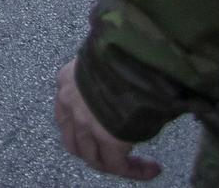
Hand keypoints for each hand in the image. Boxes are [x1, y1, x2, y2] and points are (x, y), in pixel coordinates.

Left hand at [54, 60, 161, 179]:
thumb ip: (109, 77)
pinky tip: (151, 170)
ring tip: (140, 167)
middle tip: (117, 156)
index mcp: (67, 79)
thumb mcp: (108, 60)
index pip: (67, 112)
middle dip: (94, 152)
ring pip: (92, 157)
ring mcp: (84, 122)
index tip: (104, 132)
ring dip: (113, 165)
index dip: (83, 127)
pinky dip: (134, 171)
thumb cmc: (127, 48)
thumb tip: (128, 84)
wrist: (133, 53)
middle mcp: (69, 102)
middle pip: (74, 140)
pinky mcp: (107, 138)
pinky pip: (117, 165)